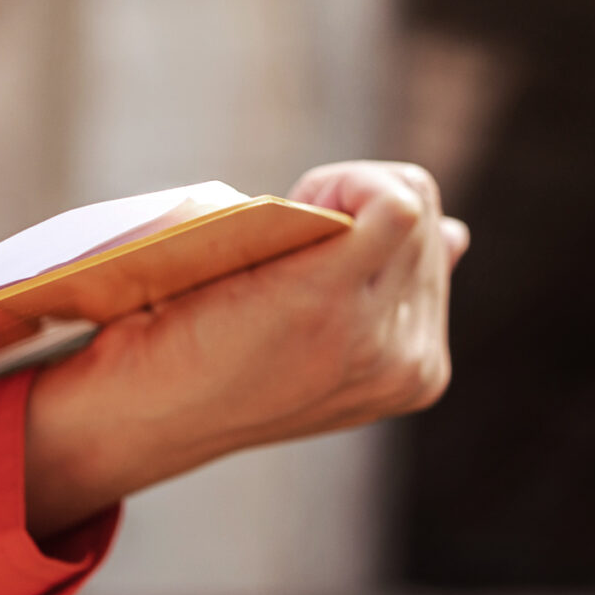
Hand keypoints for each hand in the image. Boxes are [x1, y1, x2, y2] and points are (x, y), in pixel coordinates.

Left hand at [22, 162, 467, 537]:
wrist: (135, 410)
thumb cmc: (208, 358)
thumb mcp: (314, 333)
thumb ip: (387, 291)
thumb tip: (458, 235)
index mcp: (417, 373)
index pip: (436, 247)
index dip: (367, 224)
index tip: (301, 249)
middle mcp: (414, 363)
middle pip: (427, 217)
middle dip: (357, 204)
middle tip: (279, 243)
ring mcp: (382, 336)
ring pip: (408, 200)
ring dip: (340, 193)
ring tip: (277, 243)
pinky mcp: (335, 299)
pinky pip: (392, 202)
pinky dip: (344, 184)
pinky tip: (292, 211)